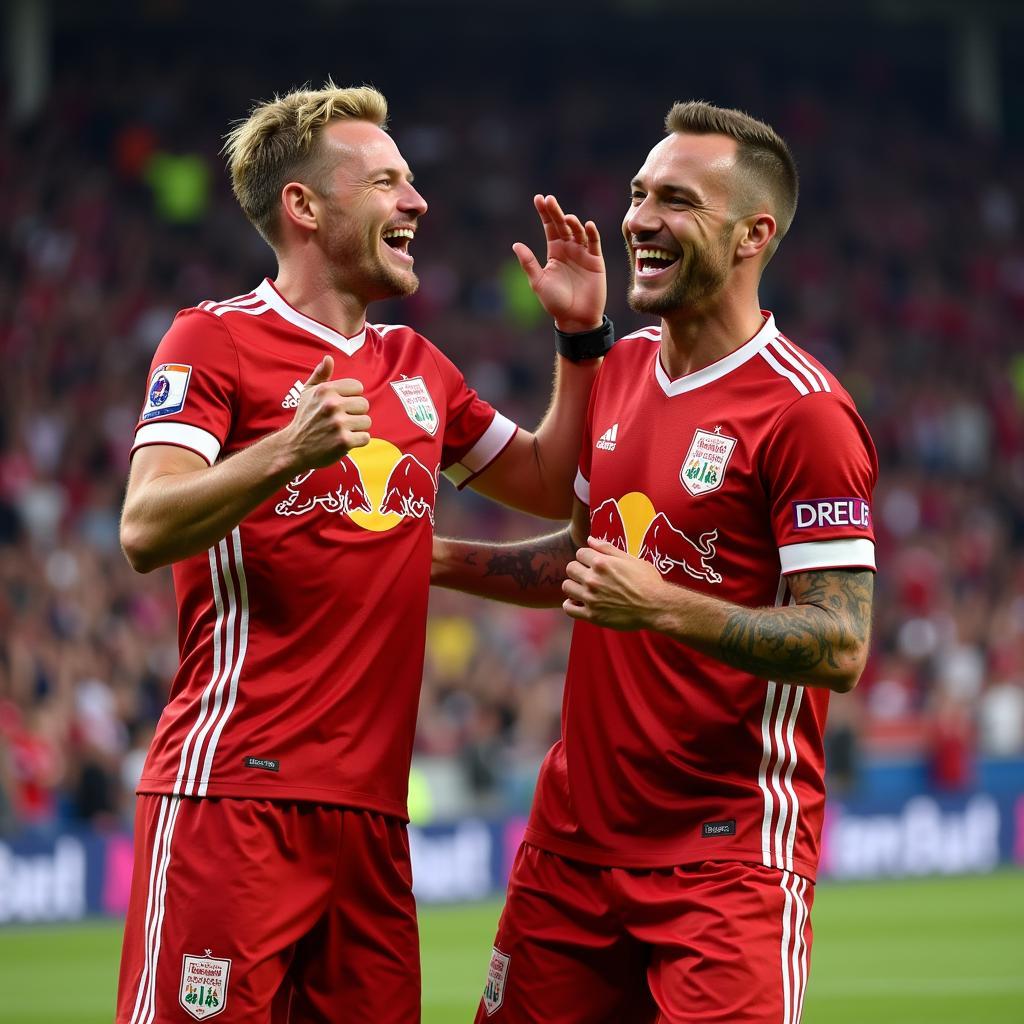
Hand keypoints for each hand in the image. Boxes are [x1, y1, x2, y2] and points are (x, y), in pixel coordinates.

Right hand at [283, 355, 370, 468]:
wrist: (294, 448)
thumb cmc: (305, 418)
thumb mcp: (307, 393)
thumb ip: (320, 375)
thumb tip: (329, 358)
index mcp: (326, 390)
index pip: (358, 387)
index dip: (351, 396)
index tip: (341, 405)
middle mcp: (332, 405)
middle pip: (364, 404)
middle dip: (355, 413)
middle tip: (341, 421)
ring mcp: (338, 424)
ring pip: (366, 421)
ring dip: (357, 428)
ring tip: (342, 431)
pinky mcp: (344, 441)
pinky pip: (366, 437)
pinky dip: (358, 441)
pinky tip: (344, 441)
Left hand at [513, 194, 605, 333]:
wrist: (575, 319)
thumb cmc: (555, 303)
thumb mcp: (539, 282)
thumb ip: (529, 263)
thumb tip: (515, 244)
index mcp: (554, 252)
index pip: (549, 228)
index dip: (544, 214)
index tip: (539, 198)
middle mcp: (569, 249)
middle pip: (562, 225)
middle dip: (556, 212)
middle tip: (549, 199)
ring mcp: (583, 254)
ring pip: (578, 232)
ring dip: (573, 223)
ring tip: (567, 218)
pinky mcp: (596, 261)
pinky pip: (594, 244)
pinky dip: (592, 234)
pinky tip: (588, 225)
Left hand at [562, 537, 665, 629]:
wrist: (656, 607)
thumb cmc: (647, 581)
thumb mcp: (631, 559)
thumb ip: (608, 548)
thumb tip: (590, 539)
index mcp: (602, 563)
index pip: (580, 553)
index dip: (586, 557)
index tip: (593, 563)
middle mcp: (593, 579)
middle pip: (570, 568)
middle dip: (578, 569)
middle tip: (589, 576)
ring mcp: (591, 598)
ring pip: (567, 587)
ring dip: (574, 586)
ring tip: (584, 589)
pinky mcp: (592, 615)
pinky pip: (568, 609)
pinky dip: (570, 605)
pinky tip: (579, 602)